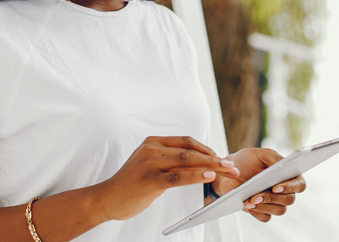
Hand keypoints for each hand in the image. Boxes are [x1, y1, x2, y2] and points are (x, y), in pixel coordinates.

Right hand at [96, 136, 239, 220]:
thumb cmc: (131, 184)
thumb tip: (197, 164)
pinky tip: (209, 177)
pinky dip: (196, 176)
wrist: (106, 198)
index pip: (186, 141)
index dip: (206, 149)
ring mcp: (150, 163)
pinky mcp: (149, 179)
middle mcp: (152, 149)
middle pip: (190, 150)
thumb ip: (169, 161)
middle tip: (232, 166)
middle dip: (214, 158)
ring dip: (211, 166)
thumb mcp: (150, 166)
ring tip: (227, 171)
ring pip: (187, 161)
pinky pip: (177, 176)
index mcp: (153, 142)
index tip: (221, 158)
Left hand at [212, 148, 305, 222]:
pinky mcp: (263, 210)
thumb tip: (283, 164)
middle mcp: (284, 190)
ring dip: (264, 206)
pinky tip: (247, 205)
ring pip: (279, 210)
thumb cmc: (246, 161)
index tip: (276, 187)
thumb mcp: (258, 154)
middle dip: (272, 198)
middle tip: (256, 195)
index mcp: (287, 175)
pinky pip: (266, 217)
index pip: (299, 184)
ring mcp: (274, 202)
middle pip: (289, 200)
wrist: (227, 173)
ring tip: (249, 200)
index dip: (291, 187)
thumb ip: (273, 157)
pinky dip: (257, 212)